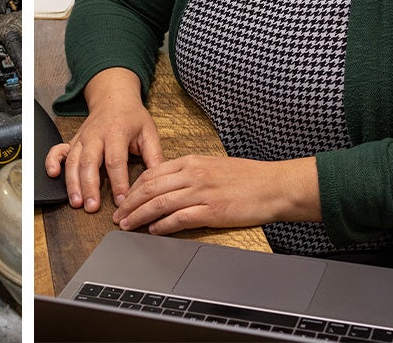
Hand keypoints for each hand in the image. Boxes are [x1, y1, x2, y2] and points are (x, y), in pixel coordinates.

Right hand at [44, 68, 163, 212]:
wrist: (114, 97)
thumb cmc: (132, 117)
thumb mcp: (149, 132)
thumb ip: (154, 156)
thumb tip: (160, 181)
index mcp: (116, 132)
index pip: (116, 160)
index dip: (119, 182)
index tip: (123, 201)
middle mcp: (96, 135)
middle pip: (90, 162)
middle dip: (90, 186)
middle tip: (92, 207)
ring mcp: (82, 138)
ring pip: (73, 161)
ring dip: (73, 182)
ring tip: (77, 202)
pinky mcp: (73, 140)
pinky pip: (58, 150)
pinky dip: (52, 161)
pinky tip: (53, 174)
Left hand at [112, 154, 319, 234]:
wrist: (273, 186)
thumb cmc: (246, 177)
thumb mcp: (212, 166)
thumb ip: (189, 173)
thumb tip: (166, 186)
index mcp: (191, 161)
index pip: (152, 173)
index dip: (133, 188)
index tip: (123, 199)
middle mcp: (193, 174)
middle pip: (150, 188)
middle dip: (129, 203)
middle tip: (118, 216)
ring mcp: (201, 192)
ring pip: (159, 203)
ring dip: (140, 216)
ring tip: (128, 226)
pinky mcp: (212, 211)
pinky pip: (180, 218)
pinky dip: (163, 226)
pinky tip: (154, 231)